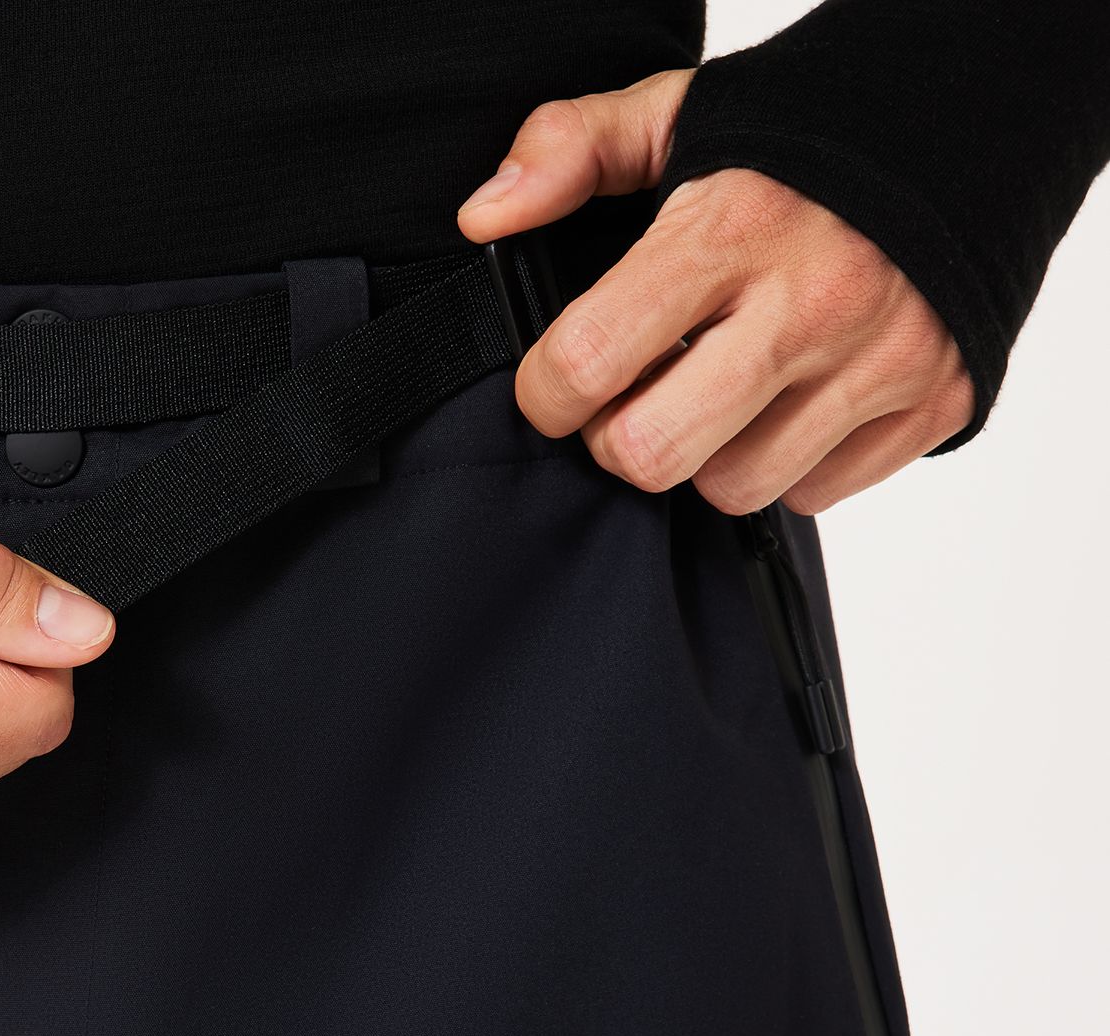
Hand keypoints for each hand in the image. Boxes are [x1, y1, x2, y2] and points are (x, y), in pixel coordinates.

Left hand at [456, 69, 973, 515]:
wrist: (975, 133)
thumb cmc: (805, 145)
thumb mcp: (679, 116)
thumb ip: (570, 149)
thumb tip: (484, 218)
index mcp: (733, 228)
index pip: (588, 361)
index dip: (547, 393)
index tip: (556, 384)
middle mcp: (812, 301)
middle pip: (652, 455)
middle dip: (619, 441)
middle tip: (633, 402)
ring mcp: (882, 361)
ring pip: (734, 490)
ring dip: (706, 458)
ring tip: (720, 394)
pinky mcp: (934, 404)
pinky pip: (816, 496)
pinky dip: (789, 466)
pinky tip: (790, 403)